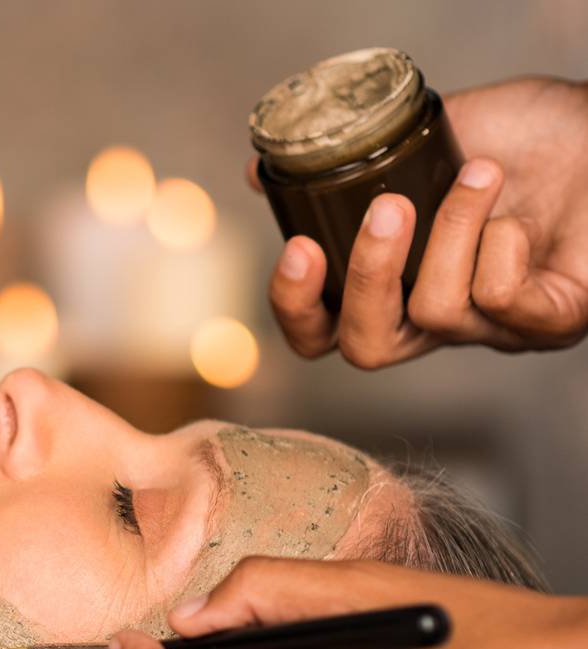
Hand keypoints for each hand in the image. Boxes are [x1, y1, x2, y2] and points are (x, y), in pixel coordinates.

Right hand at [253, 77, 587, 367]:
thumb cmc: (525, 139)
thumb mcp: (420, 141)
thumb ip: (348, 162)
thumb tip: (257, 175)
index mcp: (395, 288)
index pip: (321, 333)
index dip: (296, 306)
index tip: (299, 248)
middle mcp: (437, 320)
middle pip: (367, 349)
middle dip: (367, 279)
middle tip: (387, 211)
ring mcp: (494, 327)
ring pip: (437, 313)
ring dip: (451, 230)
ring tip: (481, 174)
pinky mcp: (551, 319)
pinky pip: (500, 299)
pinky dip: (499, 245)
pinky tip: (515, 214)